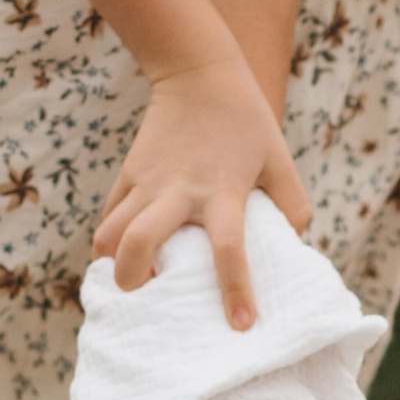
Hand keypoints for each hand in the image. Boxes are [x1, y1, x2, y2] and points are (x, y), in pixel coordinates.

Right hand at [93, 51, 309, 323]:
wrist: (198, 74)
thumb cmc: (248, 123)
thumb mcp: (281, 162)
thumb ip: (292, 208)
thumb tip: (290, 252)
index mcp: (223, 190)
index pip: (228, 247)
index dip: (234, 289)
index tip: (240, 325)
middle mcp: (178, 189)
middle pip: (139, 242)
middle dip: (135, 282)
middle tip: (150, 302)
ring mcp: (146, 182)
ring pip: (109, 233)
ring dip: (114, 267)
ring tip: (133, 285)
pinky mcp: (127, 174)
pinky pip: (107, 218)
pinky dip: (109, 245)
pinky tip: (123, 259)